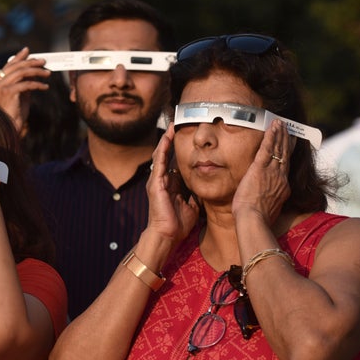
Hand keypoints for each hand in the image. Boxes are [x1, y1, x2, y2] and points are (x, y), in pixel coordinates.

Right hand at [0, 47, 49, 134]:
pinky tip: (45, 87)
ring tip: (47, 74)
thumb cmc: (15, 114)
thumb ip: (24, 81)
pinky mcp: (8, 93)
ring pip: (21, 73)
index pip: (8, 66)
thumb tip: (33, 69)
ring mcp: (0, 88)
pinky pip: (26, 84)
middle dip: (31, 62)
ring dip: (36, 72)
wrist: (10, 129)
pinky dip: (37, 84)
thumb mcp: (20, 95)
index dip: (19, 58)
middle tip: (43, 62)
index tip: (28, 51)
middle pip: (15, 67)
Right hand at [146, 124, 199, 242]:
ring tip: (171, 126)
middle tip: (176, 124)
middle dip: (170, 139)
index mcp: (169, 184)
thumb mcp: (191, 205)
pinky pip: (159, 161)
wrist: (167, 235)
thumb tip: (204, 187)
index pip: (173, 161)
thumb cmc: (177, 224)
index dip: (178, 149)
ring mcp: (156, 180)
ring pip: (160, 154)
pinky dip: (163, 148)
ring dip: (165, 139)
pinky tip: (167, 137)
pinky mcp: (155, 183)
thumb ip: (194, 194)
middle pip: (165, 154)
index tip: (186, 137)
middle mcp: (161, 180)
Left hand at [232, 119, 291, 222]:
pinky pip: (267, 149)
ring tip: (280, 123)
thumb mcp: (267, 209)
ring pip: (278, 149)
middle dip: (286, 141)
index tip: (290, 145)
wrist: (253, 220)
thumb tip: (264, 201)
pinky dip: (271, 136)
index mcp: (282, 188)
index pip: (285, 167)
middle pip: (284, 155)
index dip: (287, 155)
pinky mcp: (260, 169)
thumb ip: (268, 200)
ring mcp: (271, 172)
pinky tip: (273, 127)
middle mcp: (280, 178)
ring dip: (279, 134)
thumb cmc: (256, 219)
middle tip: (288, 129)